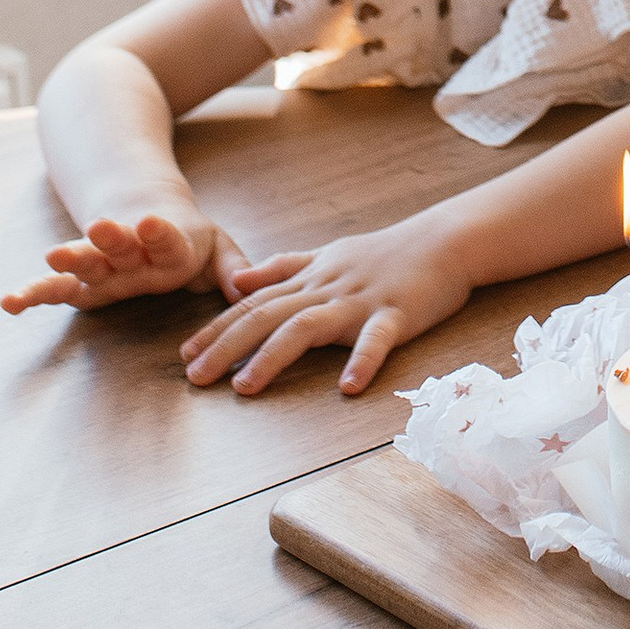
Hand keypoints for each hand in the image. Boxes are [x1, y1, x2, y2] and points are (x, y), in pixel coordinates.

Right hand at [1, 204, 254, 315]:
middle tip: (98, 227)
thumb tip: (251, 289)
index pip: (166, 238)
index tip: (149, 222)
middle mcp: (131, 254)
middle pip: (120, 245)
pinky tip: (10, 303)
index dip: (159, 232)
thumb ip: (236, 269)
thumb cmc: (189, 241)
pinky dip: (33, 294)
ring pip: (86, 261)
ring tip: (53, 254)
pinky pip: (54, 289)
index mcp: (170, 246)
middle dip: (110, 238)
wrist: (146, 216)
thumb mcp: (219, 249)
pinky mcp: (81, 281)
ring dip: (73, 257)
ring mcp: (103, 267)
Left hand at [180, 211, 476, 395]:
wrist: (444, 240)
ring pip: (308, 326)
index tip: (185, 356)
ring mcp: (361, 301)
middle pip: (269, 315)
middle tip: (196, 377)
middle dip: (228, 346)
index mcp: (311, 278)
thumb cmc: (385, 253)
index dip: (218, 328)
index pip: (255, 303)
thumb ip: (283, 268)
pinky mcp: (397, 313)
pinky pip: (377, 338)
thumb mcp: (328, 255)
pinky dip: (362, 361)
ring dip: (273, 355)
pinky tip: (349, 388)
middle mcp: (327, 289)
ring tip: (245, 386)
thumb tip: (236, 282)